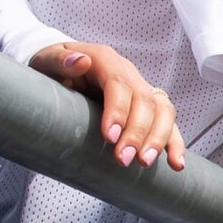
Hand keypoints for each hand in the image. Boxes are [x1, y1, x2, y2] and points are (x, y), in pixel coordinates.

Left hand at [29, 41, 185, 169]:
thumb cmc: (51, 68)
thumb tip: (79, 61)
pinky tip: (176, 163)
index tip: (110, 137)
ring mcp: (141, 89)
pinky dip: (174, 143)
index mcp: (105, 60)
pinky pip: (168, 123)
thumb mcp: (46, 60)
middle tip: (124, 159)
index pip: (119, 84)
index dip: (118, 110)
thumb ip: (59, 61)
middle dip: (137, 133)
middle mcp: (128, 73)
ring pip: (163, 111)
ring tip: (145, 162)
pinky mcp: (148, 108)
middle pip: (144, 101)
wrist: (61, 70)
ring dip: (158, 138)